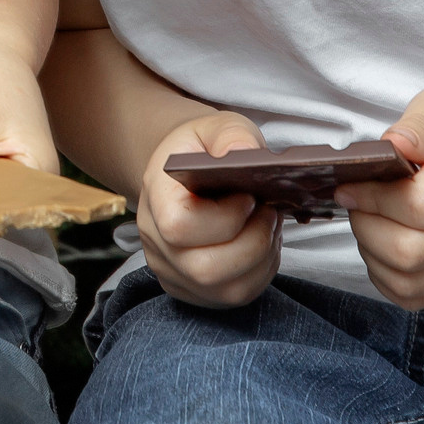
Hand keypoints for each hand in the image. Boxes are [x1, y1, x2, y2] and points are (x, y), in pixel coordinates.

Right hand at [135, 110, 280, 308]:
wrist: (183, 174)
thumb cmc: (200, 151)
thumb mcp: (215, 127)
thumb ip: (231, 136)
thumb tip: (246, 154)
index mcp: (154, 199)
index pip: (179, 228)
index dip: (224, 219)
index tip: (248, 196)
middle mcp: (156, 244)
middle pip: (205, 270)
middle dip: (253, 243)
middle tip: (269, 212)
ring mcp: (173, 273)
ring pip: (226, 290)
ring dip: (262, 259)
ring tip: (268, 226)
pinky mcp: (194, 291)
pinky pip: (235, 296)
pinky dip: (261, 272)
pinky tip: (262, 243)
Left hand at [334, 86, 423, 308]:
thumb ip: (419, 122)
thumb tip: (392, 146)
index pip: (419, 207)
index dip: (374, 200)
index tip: (349, 186)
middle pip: (411, 252)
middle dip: (366, 229)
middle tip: (355, 205)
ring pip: (410, 281)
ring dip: (372, 256)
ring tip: (369, 224)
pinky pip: (418, 297)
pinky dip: (387, 279)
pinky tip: (381, 250)